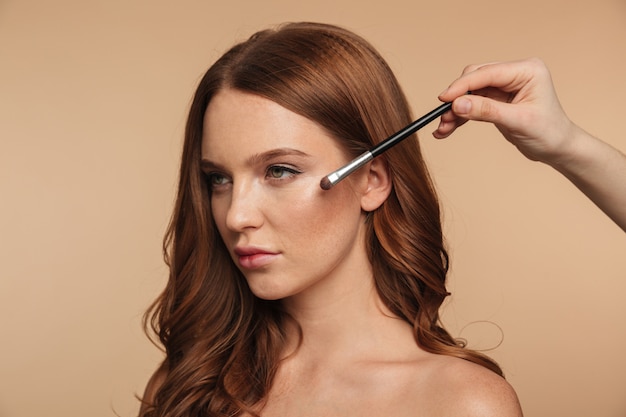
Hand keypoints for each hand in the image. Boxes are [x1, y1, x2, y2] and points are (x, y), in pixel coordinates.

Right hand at [433, 58, 576, 166]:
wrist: (558, 149)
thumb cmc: (548, 133)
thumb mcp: (517, 122)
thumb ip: (486, 111)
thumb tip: (457, 104)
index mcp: (526, 70)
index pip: (486, 73)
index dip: (462, 86)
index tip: (443, 99)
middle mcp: (514, 74)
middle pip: (474, 79)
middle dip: (456, 99)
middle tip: (443, 117)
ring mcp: (505, 86)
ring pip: (469, 93)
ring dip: (455, 110)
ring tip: (443, 129)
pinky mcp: (497, 99)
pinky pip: (472, 103)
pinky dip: (460, 116)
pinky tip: (448, 129)